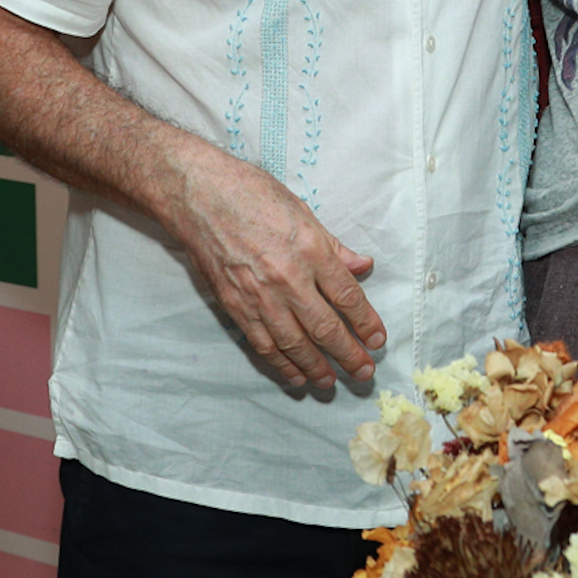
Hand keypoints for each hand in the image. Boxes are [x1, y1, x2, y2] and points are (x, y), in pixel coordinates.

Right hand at [167, 136, 386, 389]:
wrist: (199, 197)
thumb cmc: (252, 194)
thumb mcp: (303, 211)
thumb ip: (334, 246)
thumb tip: (363, 265)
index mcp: (311, 251)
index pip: (347, 296)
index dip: (366, 323)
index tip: (378, 339)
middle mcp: (289, 279)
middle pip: (326, 328)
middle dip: (349, 355)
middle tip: (365, 372)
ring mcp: (260, 297)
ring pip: (295, 344)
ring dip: (317, 368)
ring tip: (333, 382)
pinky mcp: (235, 307)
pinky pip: (263, 345)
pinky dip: (281, 365)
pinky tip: (295, 377)